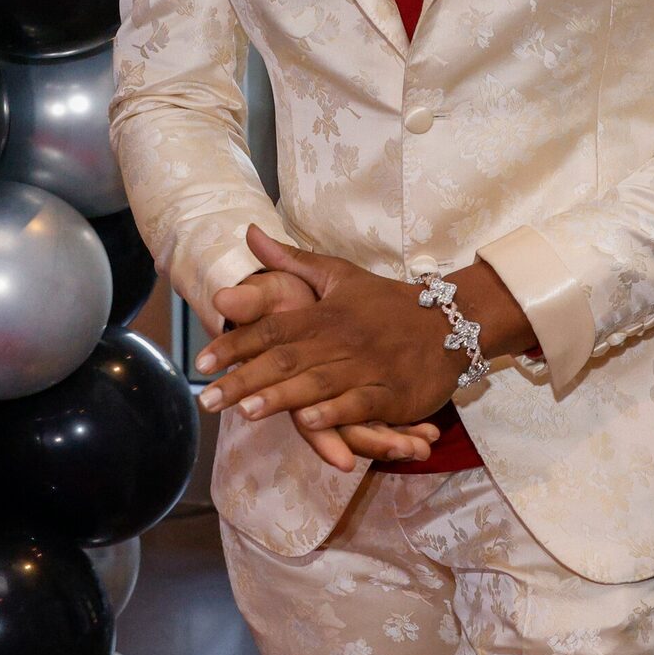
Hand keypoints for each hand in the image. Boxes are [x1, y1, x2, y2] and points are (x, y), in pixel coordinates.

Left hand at [211, 264, 442, 472]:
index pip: (271, 329)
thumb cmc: (387, 302)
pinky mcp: (392, 393)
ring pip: (318, 383)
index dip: (235, 344)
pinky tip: (309, 422)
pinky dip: (336, 413)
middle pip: (286, 360)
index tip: (201, 362)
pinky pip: (361, 404)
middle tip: (206, 400)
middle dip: (245, 380)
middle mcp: (341, 340)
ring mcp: (367, 368)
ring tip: (245, 412)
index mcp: (324, 314)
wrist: (452, 321)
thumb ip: (291, 261)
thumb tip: (248, 232)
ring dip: (282, 397)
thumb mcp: (340, 274)